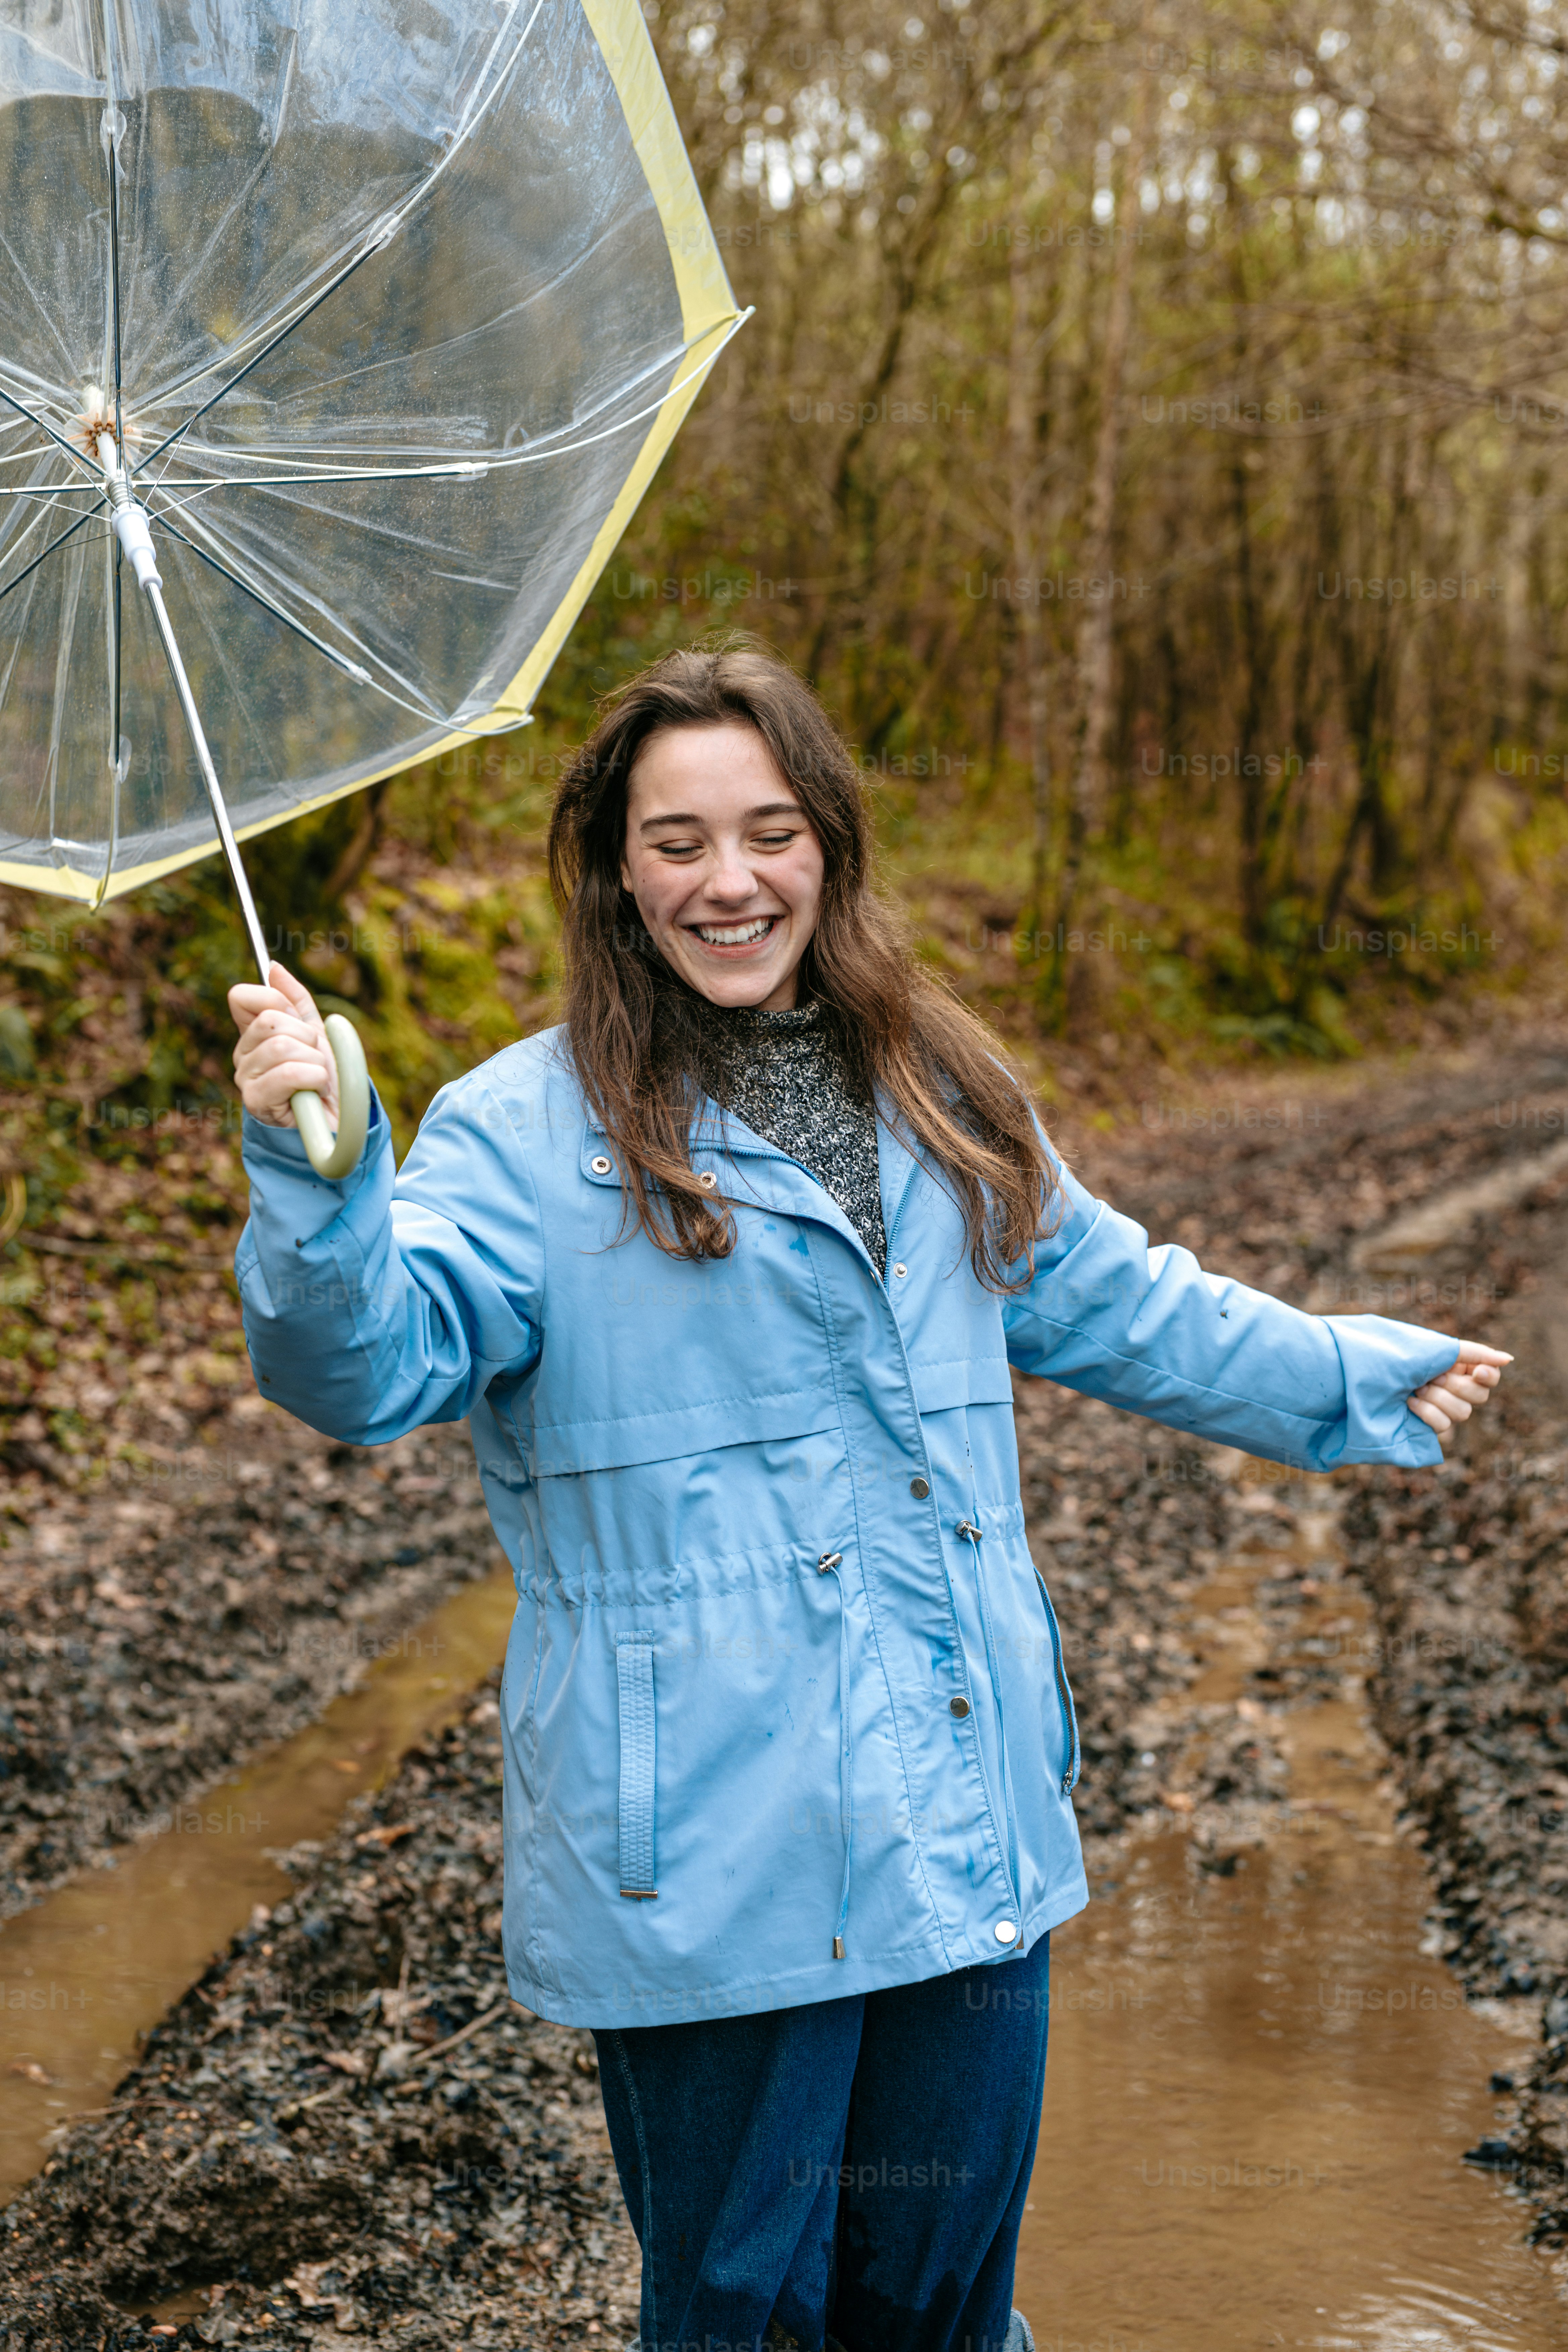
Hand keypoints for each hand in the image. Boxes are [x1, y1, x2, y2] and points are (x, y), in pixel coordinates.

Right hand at [229, 963, 338, 1129]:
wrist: (336, 1119)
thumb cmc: (324, 1077)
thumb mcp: (316, 1032)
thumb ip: (296, 1001)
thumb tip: (273, 967)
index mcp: (253, 1035)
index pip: (241, 997)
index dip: (275, 1000)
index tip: (298, 1020)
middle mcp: (243, 1055)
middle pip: (270, 1021)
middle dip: (306, 1037)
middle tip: (314, 1058)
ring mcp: (246, 1079)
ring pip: (282, 1046)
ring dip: (314, 1060)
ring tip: (317, 1078)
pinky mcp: (256, 1102)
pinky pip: (290, 1073)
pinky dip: (314, 1079)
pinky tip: (314, 1092)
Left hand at [1407, 1340, 1511, 1439]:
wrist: (1367, 1377)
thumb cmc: (1400, 1358)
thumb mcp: (1438, 1350)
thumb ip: (1474, 1353)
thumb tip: (1509, 1359)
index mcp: (1456, 1366)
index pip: (1488, 1375)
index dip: (1488, 1376)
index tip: (1478, 1372)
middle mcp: (1451, 1387)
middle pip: (1479, 1396)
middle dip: (1456, 1386)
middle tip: (1432, 1377)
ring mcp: (1440, 1408)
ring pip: (1464, 1412)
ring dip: (1438, 1399)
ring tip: (1416, 1389)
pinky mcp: (1428, 1427)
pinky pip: (1445, 1426)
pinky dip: (1427, 1413)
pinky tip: (1410, 1403)